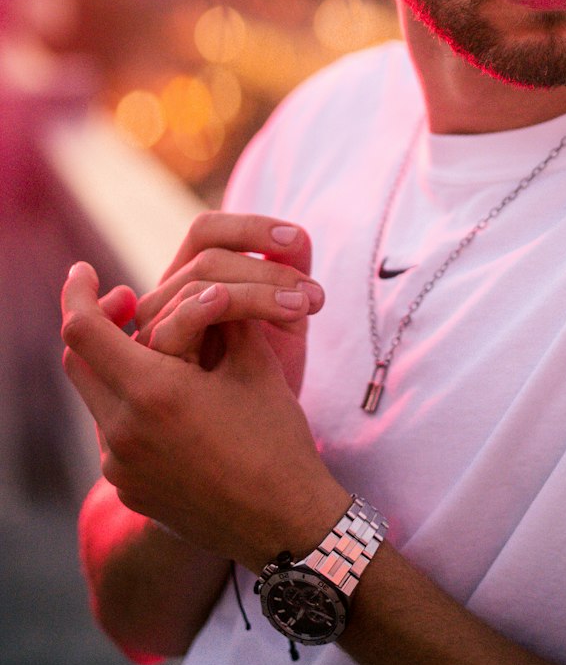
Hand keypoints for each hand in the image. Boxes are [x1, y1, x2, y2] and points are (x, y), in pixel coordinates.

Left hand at [62, 262, 345, 570]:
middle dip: (95, 327)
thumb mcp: (256, 366)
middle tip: (124, 303)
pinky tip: (173, 407)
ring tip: (160, 357)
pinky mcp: (131, 491)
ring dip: (116, 370)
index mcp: (152, 392)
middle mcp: (122, 432)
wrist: (285, 525)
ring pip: (96, 400)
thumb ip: (222, 319)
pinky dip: (132, 409)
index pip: (83, 329)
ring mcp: (120, 467)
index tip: (84, 271)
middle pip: (77, 362)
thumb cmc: (277, 439)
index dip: (79, 292)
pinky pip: (114, 437)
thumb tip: (202, 286)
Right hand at [134, 213, 323, 394]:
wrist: (260, 437)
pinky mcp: (153, 366)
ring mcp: (154, 331)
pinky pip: (175, 329)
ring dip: (257, 291)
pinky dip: (215, 313)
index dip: (250, 226)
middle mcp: (166, 298)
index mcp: (192, 277)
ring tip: (304, 307)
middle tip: (314, 293)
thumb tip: (296, 237)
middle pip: (205, 257)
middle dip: (266, 269)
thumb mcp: (288, 318)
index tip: (296, 240)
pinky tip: (255, 323)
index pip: (206, 231)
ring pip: (196, 288)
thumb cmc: (270, 375)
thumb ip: (290, 274)